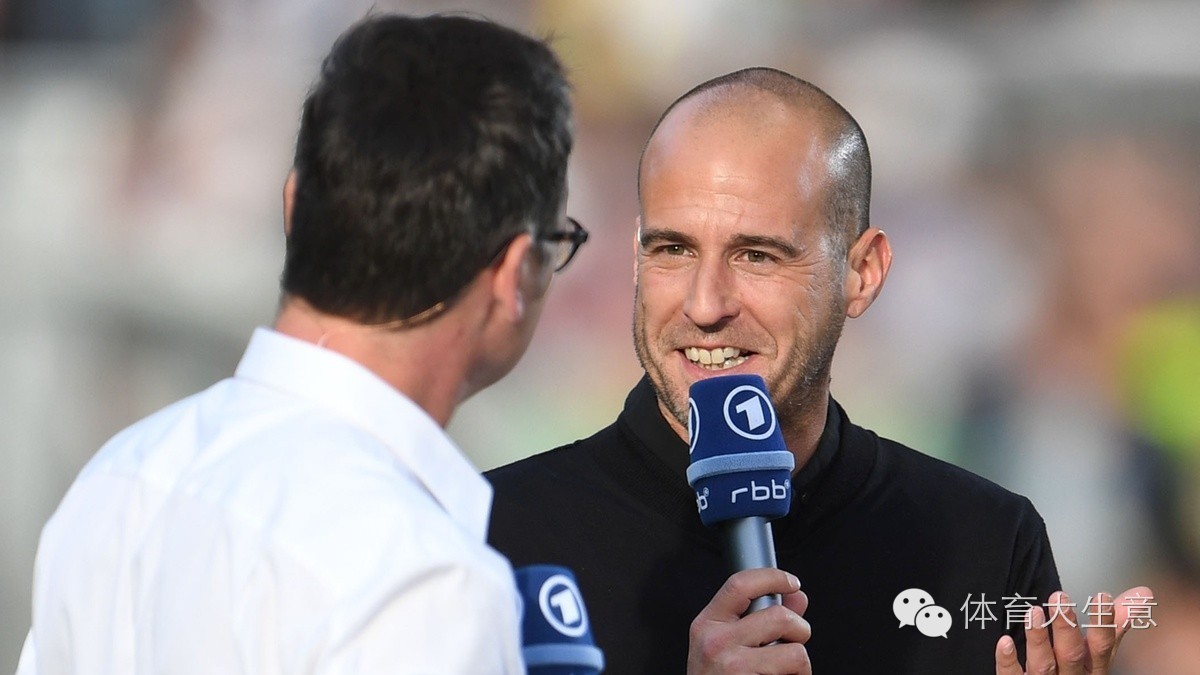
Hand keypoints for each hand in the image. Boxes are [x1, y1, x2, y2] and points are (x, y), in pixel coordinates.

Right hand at [687, 568, 811, 674]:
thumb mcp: (725, 646)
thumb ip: (758, 619)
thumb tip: (795, 598)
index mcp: (706, 625)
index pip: (739, 585)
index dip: (772, 577)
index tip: (790, 582)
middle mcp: (716, 642)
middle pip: (779, 617)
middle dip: (799, 630)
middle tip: (792, 642)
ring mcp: (733, 667)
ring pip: (796, 652)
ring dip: (801, 664)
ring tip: (785, 672)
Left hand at [995, 586, 1154, 674]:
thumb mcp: (1097, 655)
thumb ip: (1112, 627)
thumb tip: (1141, 594)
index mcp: (1091, 669)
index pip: (1102, 648)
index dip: (1103, 624)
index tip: (1102, 597)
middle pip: (1072, 656)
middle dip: (1067, 627)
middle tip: (1059, 597)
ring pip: (1043, 666)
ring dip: (1038, 639)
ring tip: (1033, 612)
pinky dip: (1009, 661)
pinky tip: (1004, 642)